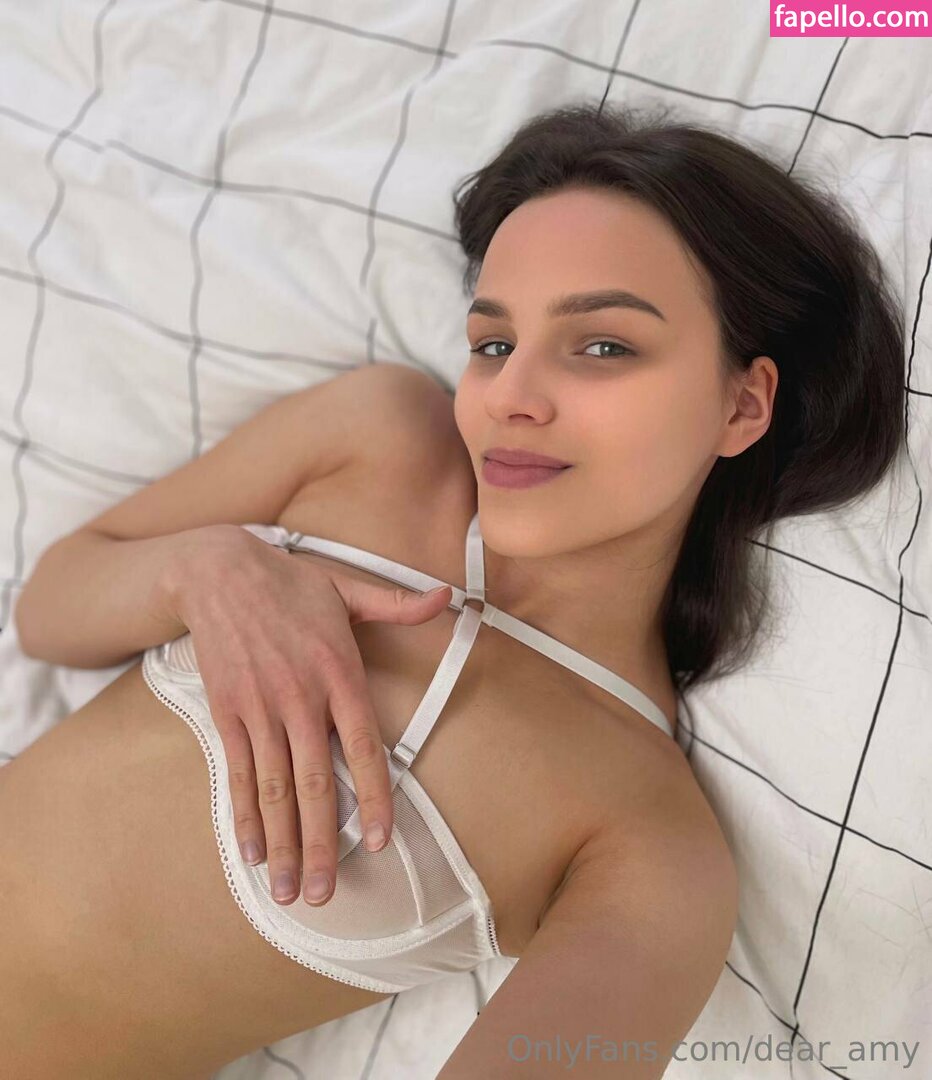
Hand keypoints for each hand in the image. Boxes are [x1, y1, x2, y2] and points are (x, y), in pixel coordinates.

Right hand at [167, 525, 451, 907]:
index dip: (374, 798)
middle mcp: (301, 698)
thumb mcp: (349, 588)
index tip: (380, 841)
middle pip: (316, 784)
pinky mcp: (226, 712)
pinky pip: (237, 773)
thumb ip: (398, 605)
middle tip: (324, 893)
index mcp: (339, 674)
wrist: (219, 569)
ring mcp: (260, 709)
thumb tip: (447, 597)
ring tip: (287, 891)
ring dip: (281, 844)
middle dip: (321, 845)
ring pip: (274, 789)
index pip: (365, 748)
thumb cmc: (291, 583)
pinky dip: (243, 815)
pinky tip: (249, 851)